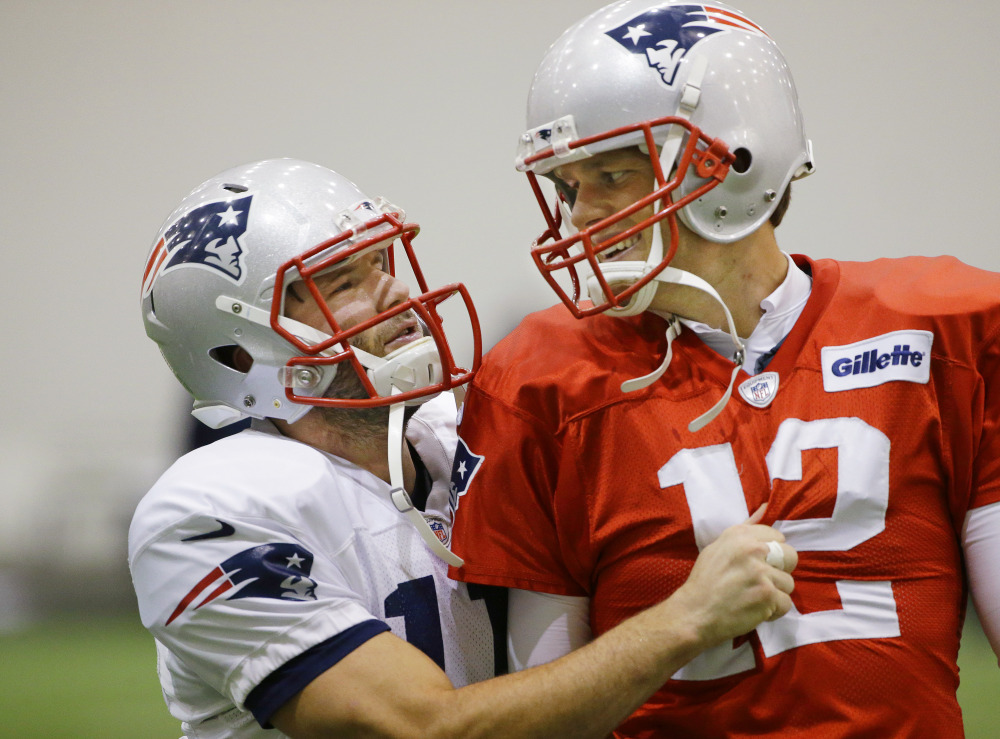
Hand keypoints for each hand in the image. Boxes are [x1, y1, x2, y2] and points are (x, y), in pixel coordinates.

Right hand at [671, 504, 796, 648]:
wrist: (694, 612)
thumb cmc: (705, 580)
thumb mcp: (719, 546)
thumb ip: (746, 527)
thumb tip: (767, 506)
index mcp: (740, 534)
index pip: (777, 537)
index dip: (770, 554)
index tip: (756, 565)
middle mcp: (752, 549)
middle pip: (790, 556)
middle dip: (779, 571)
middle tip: (760, 582)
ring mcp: (761, 572)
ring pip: (789, 583)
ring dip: (774, 594)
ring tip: (753, 597)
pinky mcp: (767, 595)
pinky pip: (786, 603)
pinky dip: (773, 611)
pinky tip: (755, 609)